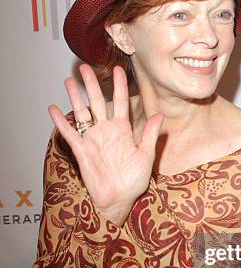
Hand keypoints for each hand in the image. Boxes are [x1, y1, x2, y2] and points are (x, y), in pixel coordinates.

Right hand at [48, 63, 163, 224]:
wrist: (118, 200)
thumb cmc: (134, 182)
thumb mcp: (146, 156)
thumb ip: (150, 135)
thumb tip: (160, 115)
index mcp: (124, 130)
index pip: (121, 102)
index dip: (120, 85)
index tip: (118, 69)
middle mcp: (107, 131)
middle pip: (98, 102)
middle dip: (92, 84)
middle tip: (85, 67)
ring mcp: (93, 139)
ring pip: (83, 113)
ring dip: (76, 97)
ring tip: (69, 81)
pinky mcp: (81, 150)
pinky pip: (70, 133)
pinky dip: (61, 121)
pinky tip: (53, 109)